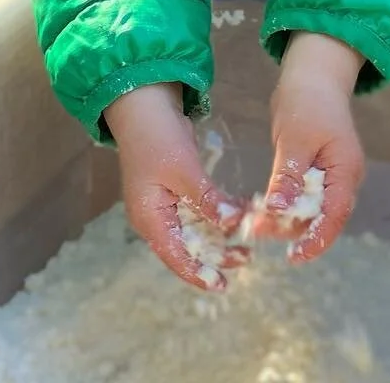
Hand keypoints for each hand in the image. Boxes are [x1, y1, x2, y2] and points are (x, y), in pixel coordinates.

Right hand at [104, 83, 247, 290]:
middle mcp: (155, 216)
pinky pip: (197, 209)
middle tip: (245, 259)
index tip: (222, 285)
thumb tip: (231, 223)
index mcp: (150, 218)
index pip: (175, 256)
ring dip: (218, 233)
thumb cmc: (158, 138)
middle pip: (186, 245)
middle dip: (214, 254)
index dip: (198, 273)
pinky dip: (215, 212)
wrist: (143, 103)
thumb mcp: (184, 170)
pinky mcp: (174, 188)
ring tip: (246, 241)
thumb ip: (207, 199)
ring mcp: (163, 202)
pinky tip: (238, 211)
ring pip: (194, 228)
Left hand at [256, 32, 365, 262]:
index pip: (335, 215)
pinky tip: (264, 207)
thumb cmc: (307, 102)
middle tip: (257, 230)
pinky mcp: (319, 171)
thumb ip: (288, 176)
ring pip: (312, 209)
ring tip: (255, 221)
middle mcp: (344, 177)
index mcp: (346, 170)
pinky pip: (305, 197)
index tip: (294, 257)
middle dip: (292, 229)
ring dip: (286, 218)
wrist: (312, 75)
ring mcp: (333, 175)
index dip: (316, 239)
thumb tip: (278, 211)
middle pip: (323, 217)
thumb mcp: (294, 140)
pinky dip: (287, 204)